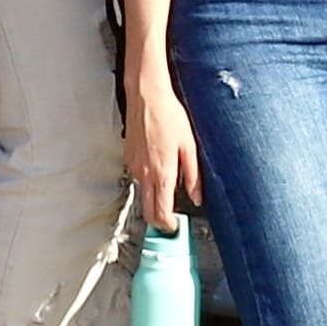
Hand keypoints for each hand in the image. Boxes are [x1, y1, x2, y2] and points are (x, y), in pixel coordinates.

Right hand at [125, 78, 203, 227]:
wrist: (146, 96)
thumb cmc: (169, 116)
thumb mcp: (190, 146)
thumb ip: (193, 175)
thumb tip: (197, 197)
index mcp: (161, 174)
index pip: (160, 213)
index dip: (168, 226)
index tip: (176, 228)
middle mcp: (143, 174)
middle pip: (147, 211)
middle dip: (159, 220)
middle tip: (173, 220)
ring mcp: (133, 167)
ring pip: (143, 194)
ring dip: (155, 198)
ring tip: (171, 192)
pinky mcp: (129, 158)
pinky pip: (139, 178)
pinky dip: (149, 182)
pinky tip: (160, 169)